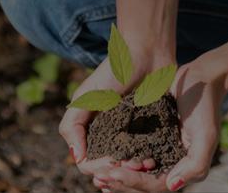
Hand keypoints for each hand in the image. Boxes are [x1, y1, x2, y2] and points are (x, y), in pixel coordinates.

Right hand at [59, 47, 173, 175]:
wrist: (146, 54)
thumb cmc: (113, 73)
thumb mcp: (86, 98)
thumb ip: (72, 126)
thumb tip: (77, 158)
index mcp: (92, 133)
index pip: (90, 164)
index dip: (99, 168)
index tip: (113, 162)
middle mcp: (111, 139)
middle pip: (111, 170)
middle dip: (119, 172)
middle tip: (133, 164)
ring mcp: (133, 138)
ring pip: (130, 168)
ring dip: (135, 171)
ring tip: (146, 163)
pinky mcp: (154, 133)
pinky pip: (151, 155)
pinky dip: (150, 162)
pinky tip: (154, 159)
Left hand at [92, 59, 225, 191]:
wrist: (200, 79)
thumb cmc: (205, 106)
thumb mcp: (206, 136)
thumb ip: (195, 164)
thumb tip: (172, 185)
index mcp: (183, 168)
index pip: (155, 185)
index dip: (132, 182)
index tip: (111, 173)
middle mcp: (170, 164)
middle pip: (142, 184)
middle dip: (119, 183)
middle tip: (98, 177)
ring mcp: (158, 151)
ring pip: (134, 172)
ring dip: (116, 174)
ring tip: (96, 173)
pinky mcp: (149, 138)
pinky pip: (131, 153)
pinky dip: (117, 157)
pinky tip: (102, 156)